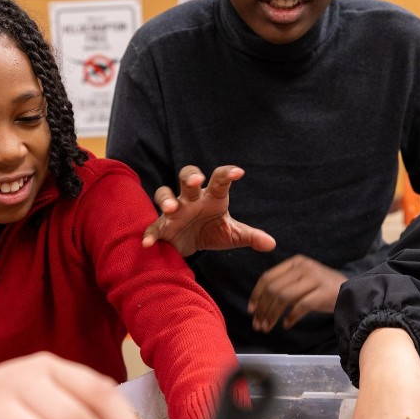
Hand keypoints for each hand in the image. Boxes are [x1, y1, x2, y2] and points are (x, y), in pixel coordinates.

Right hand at [143, 164, 275, 257]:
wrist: (190, 245)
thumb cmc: (212, 231)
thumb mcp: (232, 235)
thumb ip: (250, 236)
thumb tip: (271, 243)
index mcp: (212, 197)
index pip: (220, 180)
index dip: (227, 174)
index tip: (239, 173)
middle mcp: (192, 198)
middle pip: (187, 177)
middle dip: (190, 176)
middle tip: (196, 180)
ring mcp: (174, 210)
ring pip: (164, 193)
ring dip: (166, 199)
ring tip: (170, 209)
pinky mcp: (162, 227)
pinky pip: (154, 227)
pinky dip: (150, 233)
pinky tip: (148, 243)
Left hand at [248, 255, 343, 332]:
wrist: (351, 291)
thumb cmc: (322, 288)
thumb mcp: (302, 280)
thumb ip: (284, 285)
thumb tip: (260, 304)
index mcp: (295, 262)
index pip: (268, 277)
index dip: (256, 294)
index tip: (251, 309)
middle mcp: (303, 267)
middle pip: (274, 288)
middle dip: (262, 309)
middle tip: (258, 324)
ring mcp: (314, 278)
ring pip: (284, 297)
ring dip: (272, 315)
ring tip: (268, 327)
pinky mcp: (323, 292)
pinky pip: (301, 306)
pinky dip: (291, 317)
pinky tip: (287, 324)